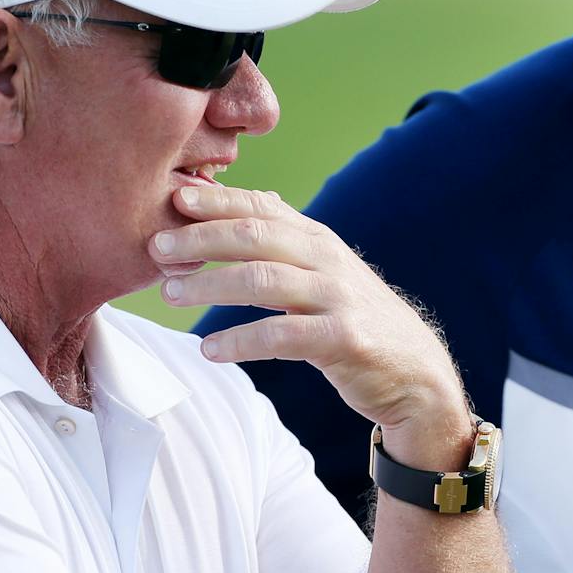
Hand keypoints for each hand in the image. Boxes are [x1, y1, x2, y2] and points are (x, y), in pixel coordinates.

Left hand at [155, 185, 471, 466]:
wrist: (416, 372)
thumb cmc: (357, 319)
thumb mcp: (327, 271)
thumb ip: (290, 239)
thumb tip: (252, 200)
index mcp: (317, 240)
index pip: (261, 208)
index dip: (217, 202)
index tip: (174, 200)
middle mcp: (327, 260)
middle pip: (256, 237)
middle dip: (201, 238)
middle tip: (157, 246)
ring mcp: (337, 299)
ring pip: (263, 281)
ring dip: (210, 286)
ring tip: (170, 294)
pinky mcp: (343, 339)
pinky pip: (281, 336)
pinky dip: (240, 340)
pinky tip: (210, 349)